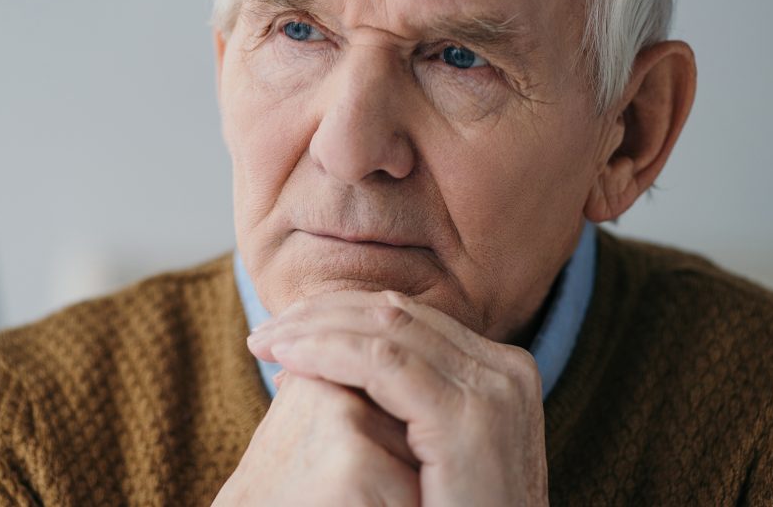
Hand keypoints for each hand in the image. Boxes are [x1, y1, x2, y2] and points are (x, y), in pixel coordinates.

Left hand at [247, 290, 548, 506]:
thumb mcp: (433, 457)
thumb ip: (404, 410)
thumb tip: (330, 373)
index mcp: (499, 372)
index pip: (410, 320)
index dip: (343, 316)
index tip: (288, 333)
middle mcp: (506, 370)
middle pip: (398, 314)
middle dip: (324, 315)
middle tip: (267, 332)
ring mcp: (492, 390)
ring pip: (388, 329)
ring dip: (316, 329)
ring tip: (266, 343)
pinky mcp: (467, 418)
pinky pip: (383, 364)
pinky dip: (330, 352)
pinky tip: (289, 359)